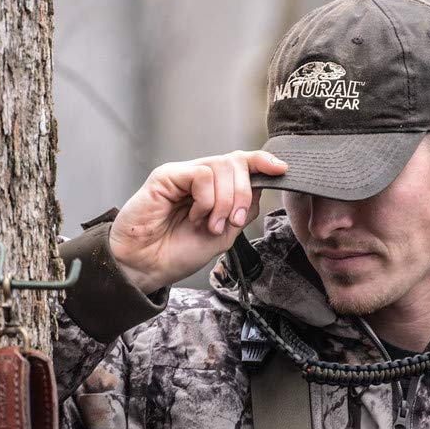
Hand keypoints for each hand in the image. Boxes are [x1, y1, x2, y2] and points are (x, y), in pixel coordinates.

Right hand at [108, 150, 287, 293]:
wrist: (147, 266)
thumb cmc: (178, 252)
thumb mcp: (224, 235)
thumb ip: (243, 210)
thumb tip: (263, 186)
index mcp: (215, 188)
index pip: (242, 163)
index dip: (263, 162)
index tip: (282, 170)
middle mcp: (200, 177)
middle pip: (237, 163)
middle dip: (244, 195)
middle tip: (232, 222)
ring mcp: (183, 174)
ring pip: (222, 167)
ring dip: (225, 202)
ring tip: (210, 225)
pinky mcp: (167, 176)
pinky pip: (202, 175)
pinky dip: (207, 200)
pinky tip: (195, 216)